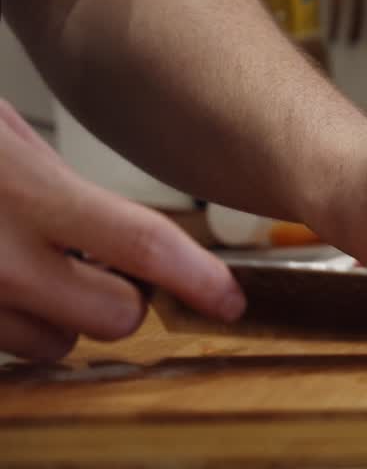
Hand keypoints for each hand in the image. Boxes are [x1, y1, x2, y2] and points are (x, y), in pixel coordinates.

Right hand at [0, 99, 244, 362]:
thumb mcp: (3, 132)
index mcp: (26, 192)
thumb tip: (137, 220)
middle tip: (100, 261)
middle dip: (126, 298)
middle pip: (117, 317)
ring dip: (62, 317)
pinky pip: (11, 347)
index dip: (199, 278)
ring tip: (31, 267)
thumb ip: (65, 178)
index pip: (142, 243)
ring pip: (58, 344)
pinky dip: (17, 323)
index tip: (231, 298)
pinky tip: (2, 284)